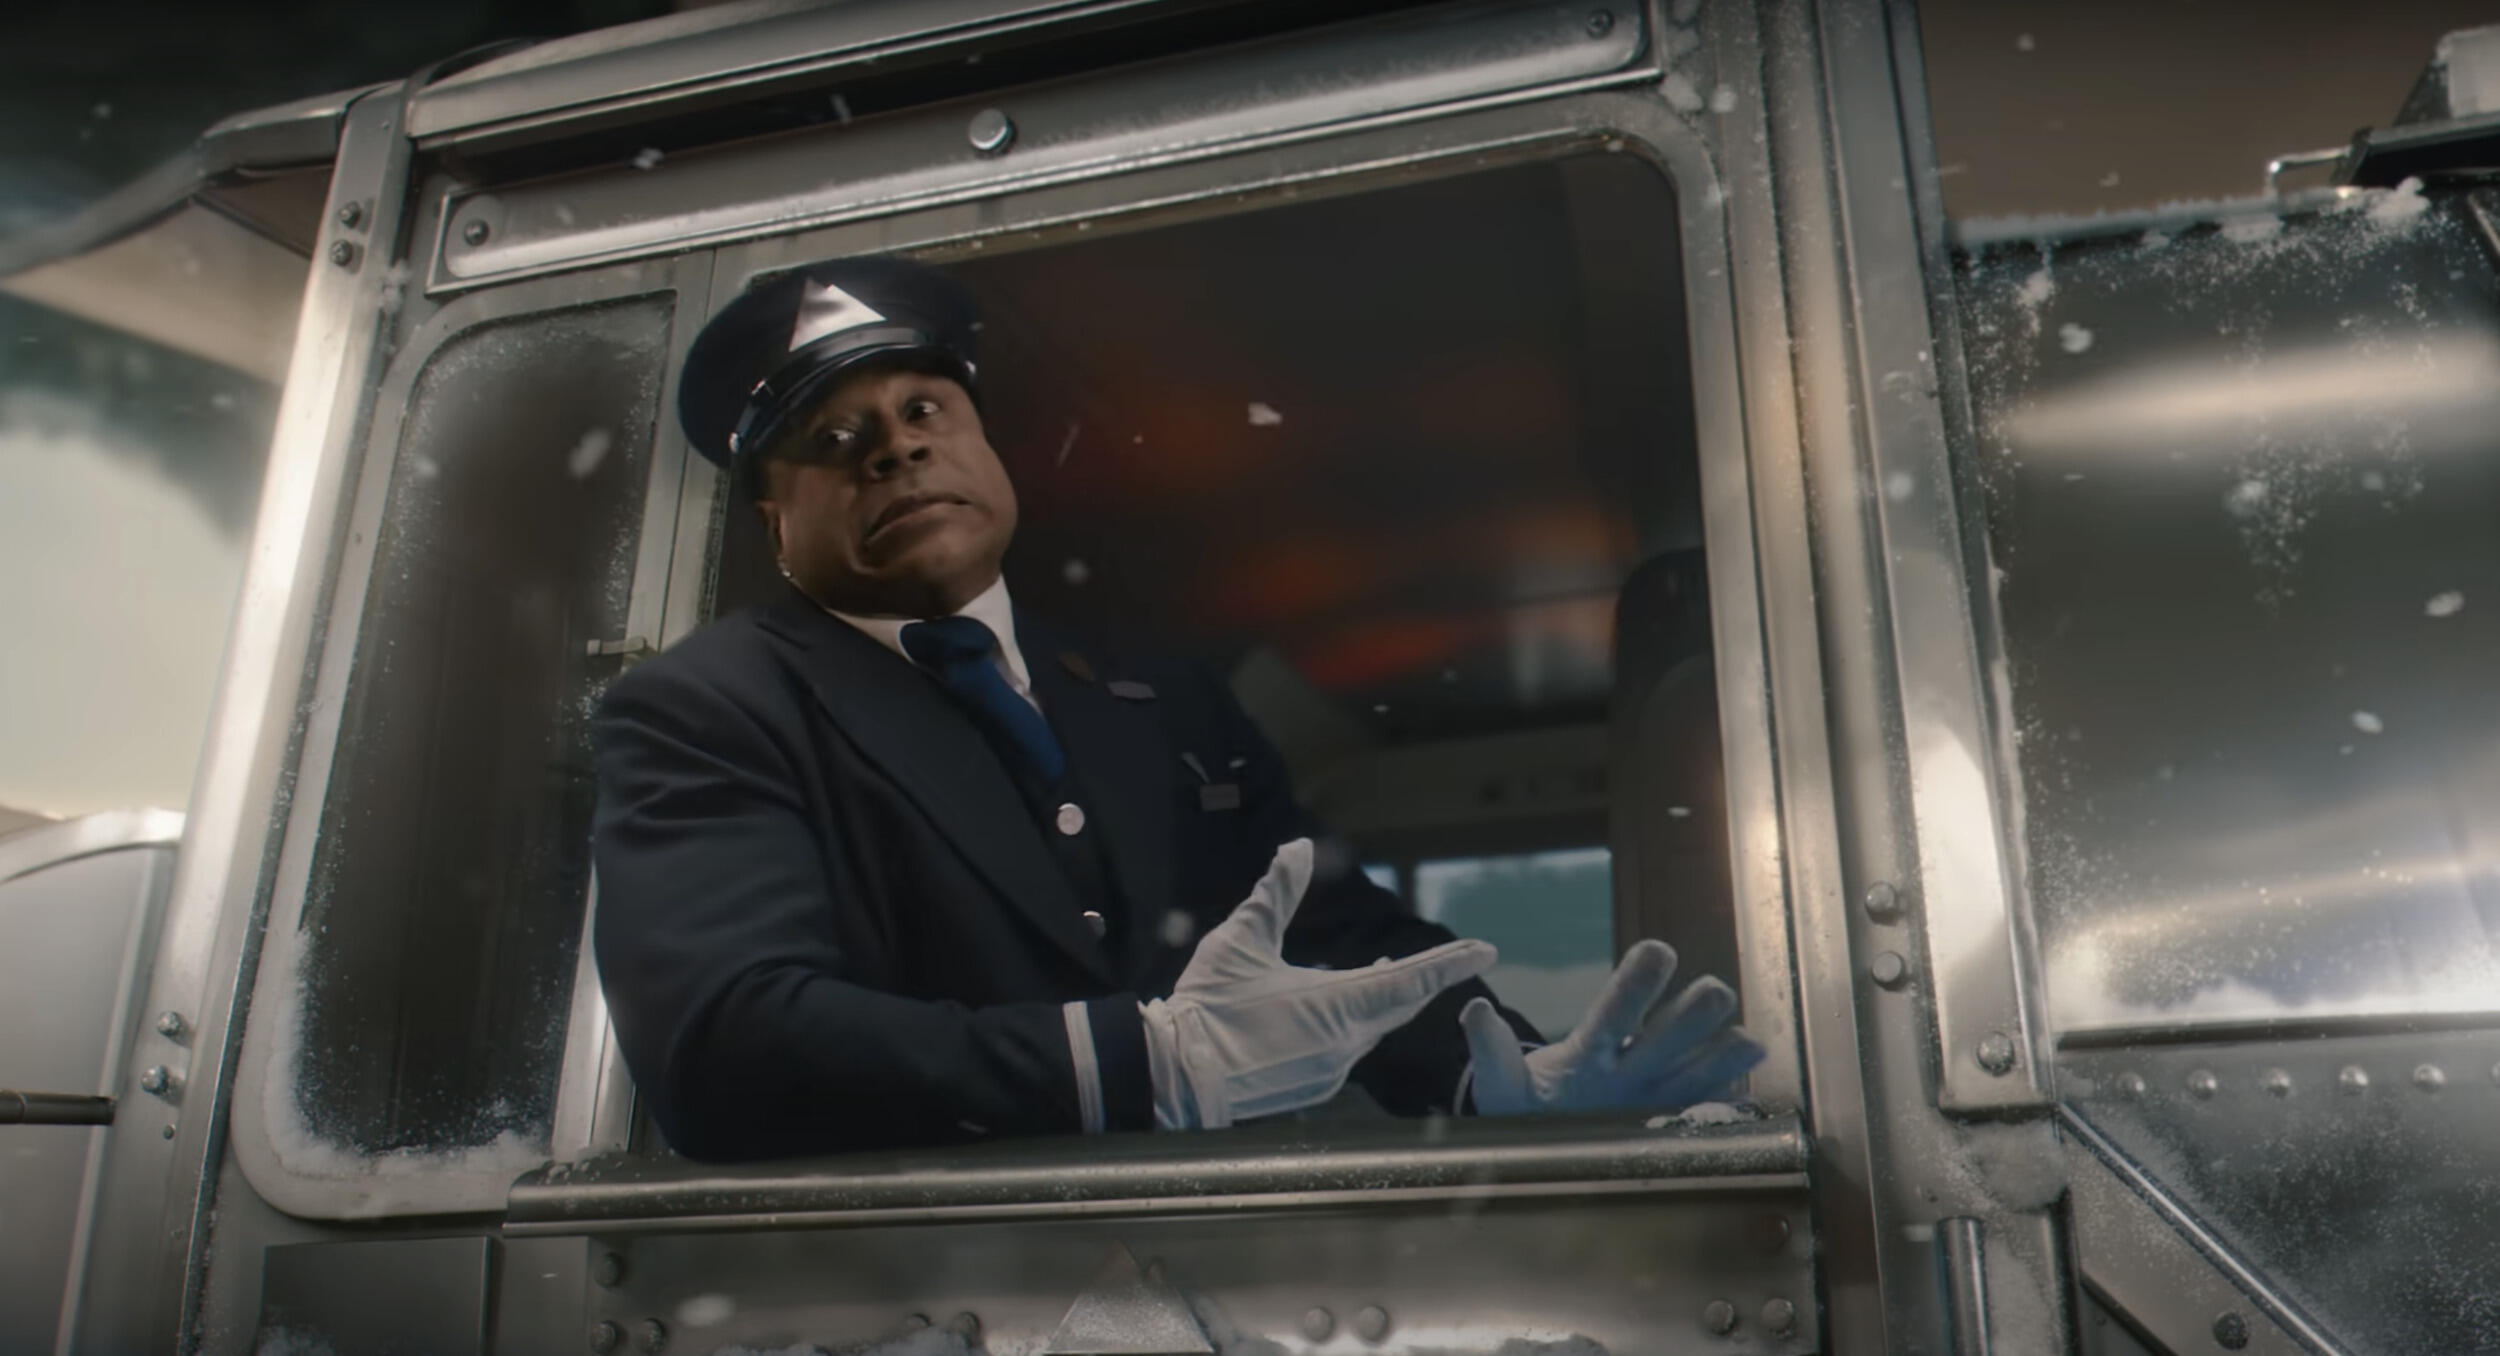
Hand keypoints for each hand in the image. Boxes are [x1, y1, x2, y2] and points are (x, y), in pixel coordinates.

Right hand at [1141, 839, 1497, 1128]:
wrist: (1175, 1076)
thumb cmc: (1209, 1005)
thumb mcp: (1241, 940)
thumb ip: (1275, 894)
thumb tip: (1296, 847)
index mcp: (1336, 1005)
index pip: (1409, 980)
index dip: (1450, 963)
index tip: (1487, 950)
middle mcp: (1345, 1045)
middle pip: (1397, 1006)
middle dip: (1422, 979)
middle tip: (1456, 959)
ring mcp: (1329, 1072)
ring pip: (1370, 1029)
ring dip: (1379, 1000)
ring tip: (1383, 973)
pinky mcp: (1311, 1088)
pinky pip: (1346, 1050)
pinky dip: (1351, 1024)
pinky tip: (1335, 1012)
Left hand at [1459, 939, 1762, 1115]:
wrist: (1543, 1143)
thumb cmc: (1524, 1105)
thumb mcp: (1501, 1085)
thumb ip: (1490, 1052)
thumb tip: (1474, 1009)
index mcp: (1593, 1046)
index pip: (1618, 1006)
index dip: (1640, 978)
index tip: (1657, 951)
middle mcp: (1634, 1062)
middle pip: (1678, 1023)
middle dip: (1698, 1005)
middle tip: (1710, 995)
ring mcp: (1659, 1093)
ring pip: (1706, 1062)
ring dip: (1727, 1048)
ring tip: (1745, 1042)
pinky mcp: (1674, 1125)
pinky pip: (1715, 1109)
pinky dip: (1733, 1101)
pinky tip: (1746, 1103)